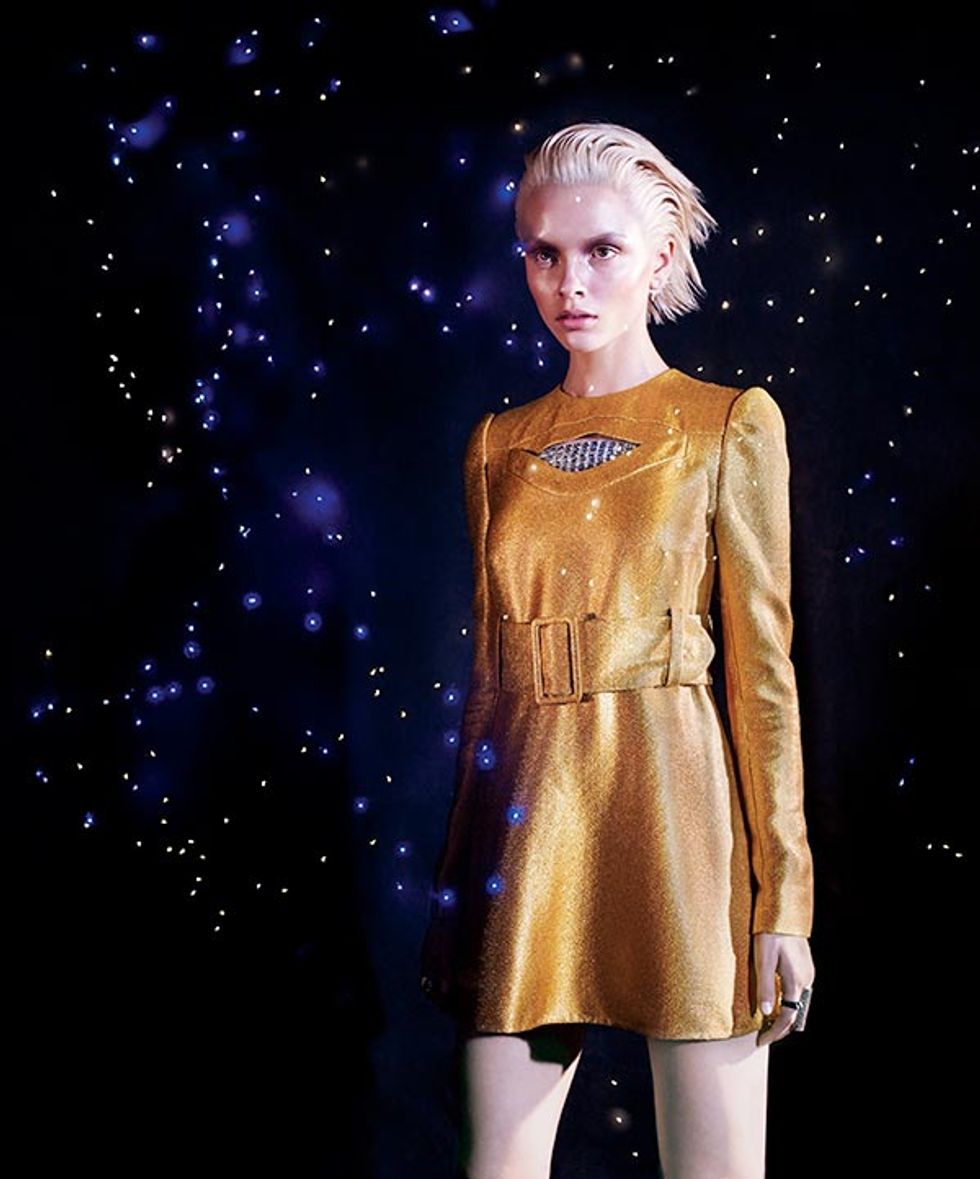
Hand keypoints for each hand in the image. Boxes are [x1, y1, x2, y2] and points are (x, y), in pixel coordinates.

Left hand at [754, 932, 814, 1046]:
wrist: (784, 910)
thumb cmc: (770, 933)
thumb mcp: (763, 959)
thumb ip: (764, 987)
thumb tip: (765, 1012)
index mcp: (795, 982)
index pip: (788, 1018)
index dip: (775, 1033)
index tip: (760, 1041)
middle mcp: (806, 980)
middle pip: (796, 1014)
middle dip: (781, 1027)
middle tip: (763, 1033)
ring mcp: (807, 972)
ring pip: (799, 1002)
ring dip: (785, 1014)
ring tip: (766, 1019)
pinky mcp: (805, 965)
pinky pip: (799, 991)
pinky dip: (788, 1001)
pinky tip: (775, 997)